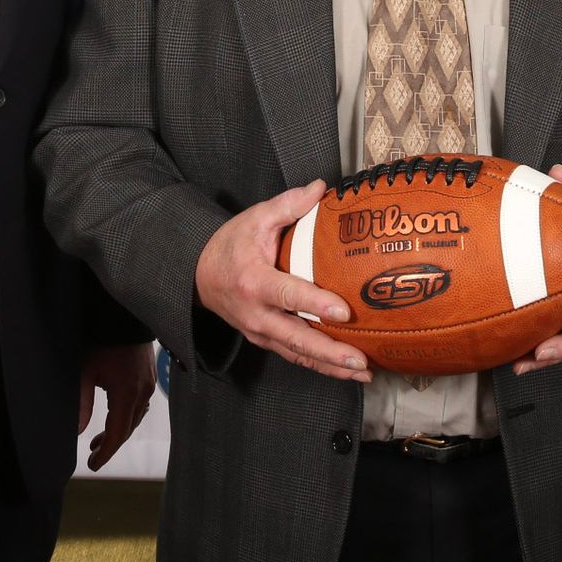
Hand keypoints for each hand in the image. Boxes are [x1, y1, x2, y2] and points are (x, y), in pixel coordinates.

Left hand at [78, 342, 157, 471]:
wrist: (123, 317)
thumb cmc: (102, 342)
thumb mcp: (85, 371)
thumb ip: (81, 402)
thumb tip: (76, 432)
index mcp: (127, 393)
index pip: (118, 433)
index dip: (106, 453)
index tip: (93, 464)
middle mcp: (142, 392)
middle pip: (128, 428)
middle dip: (110, 445)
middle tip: (92, 456)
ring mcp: (149, 384)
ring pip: (135, 418)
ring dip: (118, 431)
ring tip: (98, 441)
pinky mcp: (150, 377)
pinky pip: (140, 405)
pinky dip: (127, 417)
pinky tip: (115, 417)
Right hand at [194, 180, 370, 381]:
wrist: (198, 275)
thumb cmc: (231, 245)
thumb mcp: (255, 218)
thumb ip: (288, 205)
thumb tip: (320, 188)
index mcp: (254, 281)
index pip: (287, 294)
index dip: (315, 304)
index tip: (343, 312)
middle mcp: (256, 313)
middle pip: (296, 338)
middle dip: (330, 352)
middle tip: (361, 360)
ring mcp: (259, 331)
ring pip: (297, 354)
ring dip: (330, 366)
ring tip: (363, 373)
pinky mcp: (264, 340)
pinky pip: (294, 356)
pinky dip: (320, 366)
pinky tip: (345, 370)